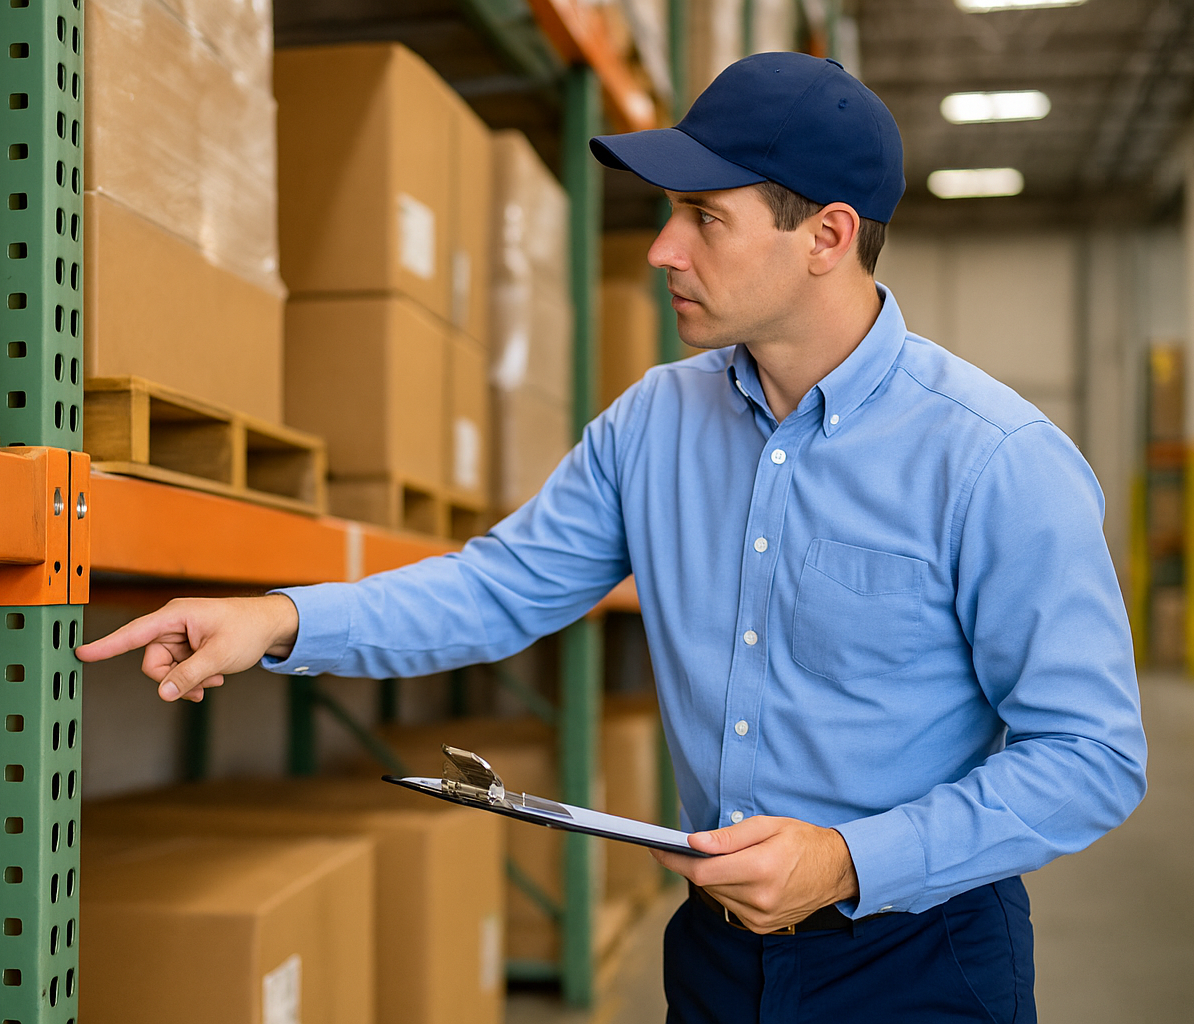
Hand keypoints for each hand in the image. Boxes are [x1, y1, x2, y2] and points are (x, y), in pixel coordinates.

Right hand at [75, 595, 299, 702]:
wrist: (271, 625)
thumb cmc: (248, 630)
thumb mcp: (219, 656)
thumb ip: (189, 675)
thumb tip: (163, 693)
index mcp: (176, 615)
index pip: (134, 633)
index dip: (107, 645)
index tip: (80, 653)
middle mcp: (173, 623)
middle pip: (152, 661)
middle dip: (174, 678)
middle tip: (203, 686)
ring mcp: (180, 635)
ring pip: (165, 669)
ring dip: (187, 680)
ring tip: (215, 679)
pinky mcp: (188, 645)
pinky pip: (178, 668)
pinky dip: (193, 677)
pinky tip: (214, 677)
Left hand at [652, 815, 859, 932]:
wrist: (836, 871)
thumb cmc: (801, 840)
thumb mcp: (767, 826)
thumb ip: (728, 836)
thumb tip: (694, 842)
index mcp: (761, 869)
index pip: (703, 871)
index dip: (674, 860)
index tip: (655, 848)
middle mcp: (760, 899)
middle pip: (706, 883)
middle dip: (692, 863)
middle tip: (683, 845)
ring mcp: (761, 918)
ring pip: (715, 895)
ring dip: (710, 876)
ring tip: (721, 857)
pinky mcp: (761, 926)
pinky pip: (729, 906)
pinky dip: (725, 888)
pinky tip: (737, 874)